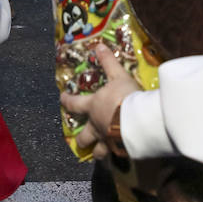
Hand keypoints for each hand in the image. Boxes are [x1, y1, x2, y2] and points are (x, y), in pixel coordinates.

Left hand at [59, 45, 140, 160]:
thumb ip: (109, 62)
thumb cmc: (125, 96)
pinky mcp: (121, 151)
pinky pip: (117, 156)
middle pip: (84, 138)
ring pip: (99, 152)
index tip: (62, 99)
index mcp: (93, 108)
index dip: (67, 101)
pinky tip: (121, 154)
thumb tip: (99, 45)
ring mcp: (108, 142)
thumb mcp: (118, 76)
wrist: (139, 121)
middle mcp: (97, 127)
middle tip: (80, 142)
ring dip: (98, 153)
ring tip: (99, 154)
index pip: (74, 104)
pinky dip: (117, 156)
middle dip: (81, 140)